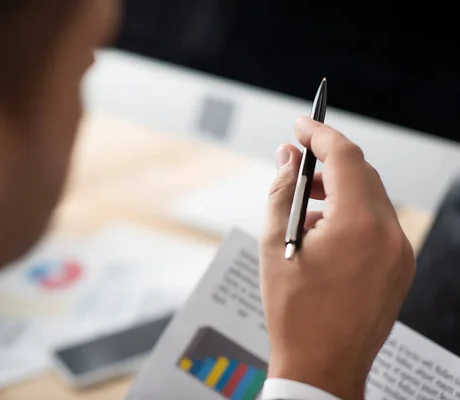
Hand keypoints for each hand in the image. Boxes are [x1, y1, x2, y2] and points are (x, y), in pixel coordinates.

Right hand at [259, 116, 415, 399]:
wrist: (322, 367)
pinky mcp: (400, 269)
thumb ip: (280, 191)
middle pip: (362, 174)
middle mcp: (390, 235)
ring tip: (305, 204)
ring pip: (372, 199)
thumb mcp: (274, 243)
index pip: (345, 157)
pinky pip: (378, 225)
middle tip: (295, 162)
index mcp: (358, 225)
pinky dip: (352, 215)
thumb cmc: (293, 310)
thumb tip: (286, 157)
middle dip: (328, 162)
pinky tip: (323, 232)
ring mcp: (401, 254)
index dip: (319, 134)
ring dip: (339, 189)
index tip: (300, 126)